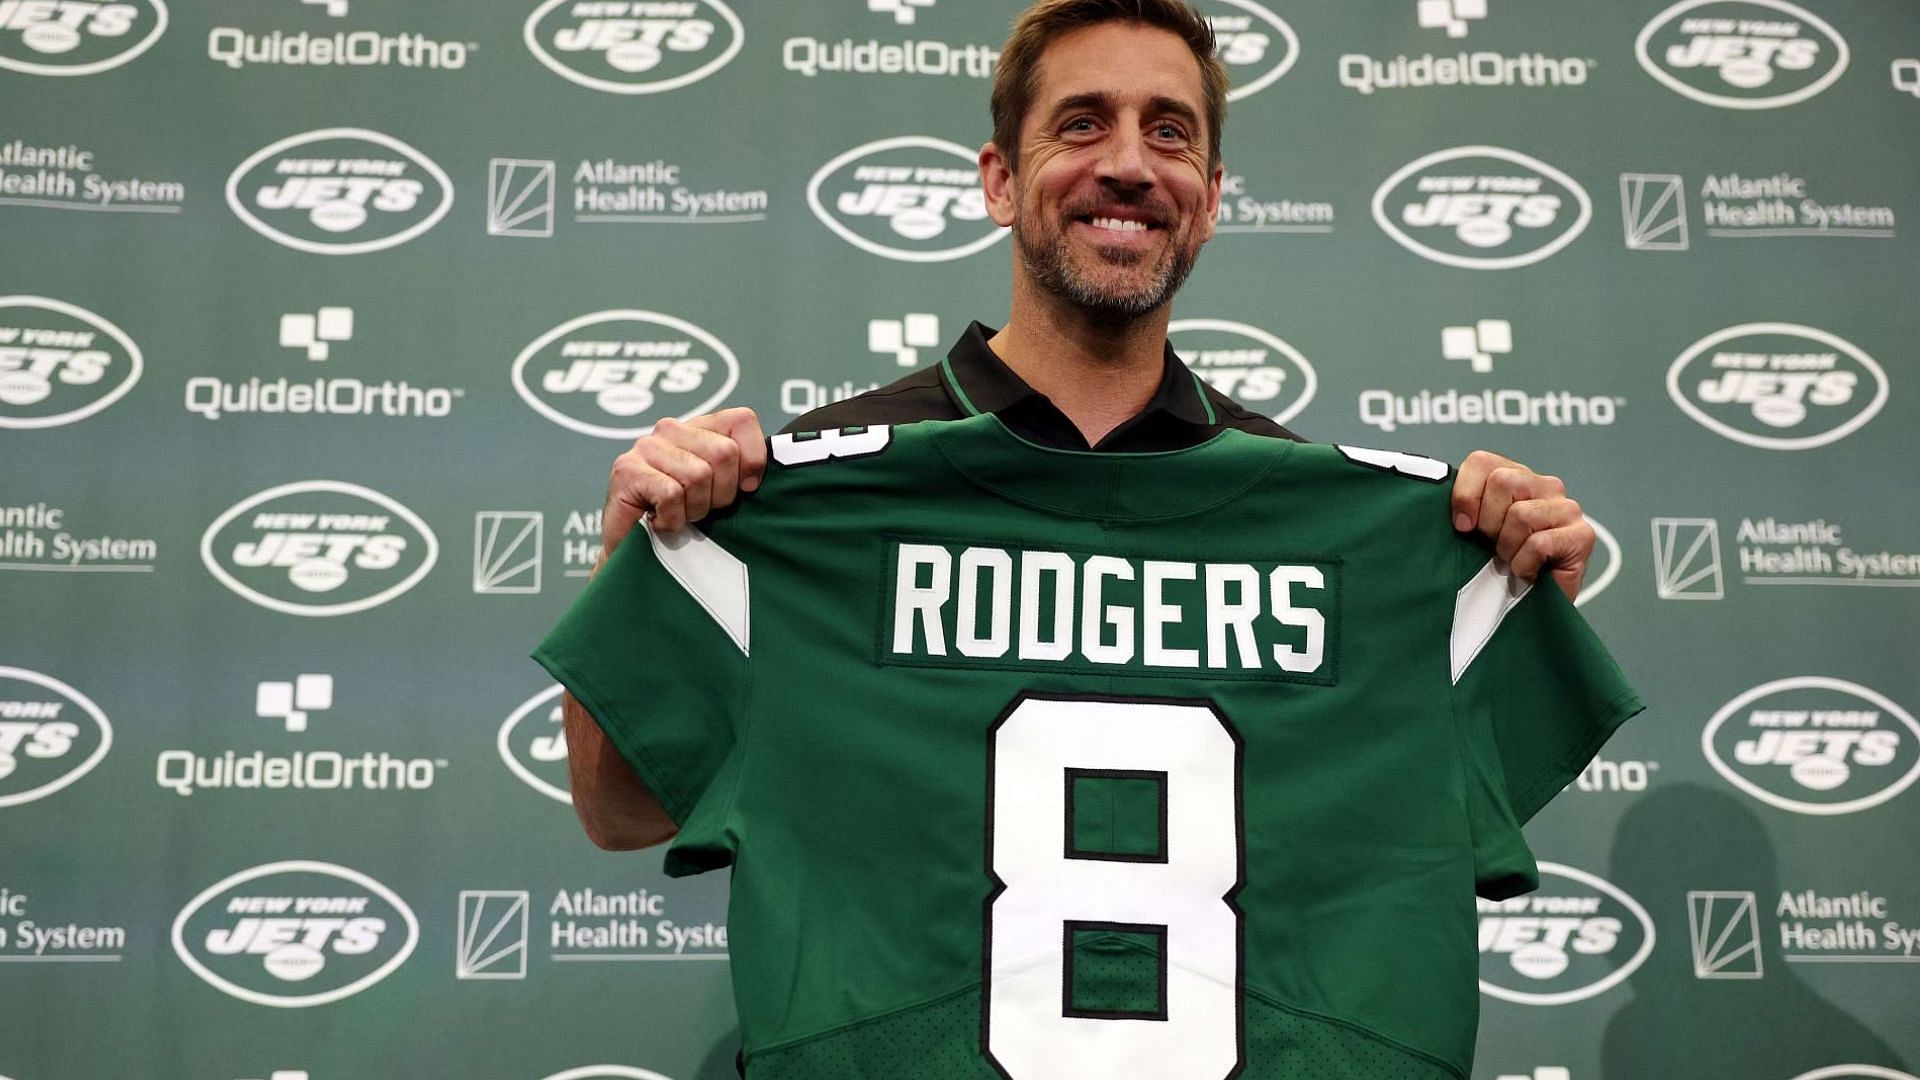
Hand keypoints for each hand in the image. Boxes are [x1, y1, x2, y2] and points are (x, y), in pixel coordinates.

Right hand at [601, 408, 766, 556]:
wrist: (635, 555)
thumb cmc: (684, 523)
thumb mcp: (723, 492)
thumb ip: (743, 472)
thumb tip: (766, 471)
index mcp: (699, 427)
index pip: (742, 419)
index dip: (752, 460)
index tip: (744, 490)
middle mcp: (671, 429)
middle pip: (724, 453)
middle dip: (721, 494)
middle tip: (701, 509)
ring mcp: (646, 447)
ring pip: (698, 475)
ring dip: (694, 510)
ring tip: (679, 516)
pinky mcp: (626, 470)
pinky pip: (671, 494)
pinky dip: (672, 519)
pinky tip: (660, 522)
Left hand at [1451, 450, 1594, 600]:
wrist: (1530, 607)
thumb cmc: (1499, 567)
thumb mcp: (1474, 532)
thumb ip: (1465, 508)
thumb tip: (1457, 513)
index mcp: (1516, 476)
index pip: (1482, 461)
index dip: (1465, 495)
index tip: (1463, 526)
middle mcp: (1545, 485)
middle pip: (1503, 482)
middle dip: (1488, 523)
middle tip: (1493, 546)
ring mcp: (1567, 508)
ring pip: (1521, 514)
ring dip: (1507, 548)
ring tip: (1513, 560)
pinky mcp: (1582, 535)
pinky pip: (1538, 543)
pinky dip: (1524, 564)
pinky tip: (1528, 571)